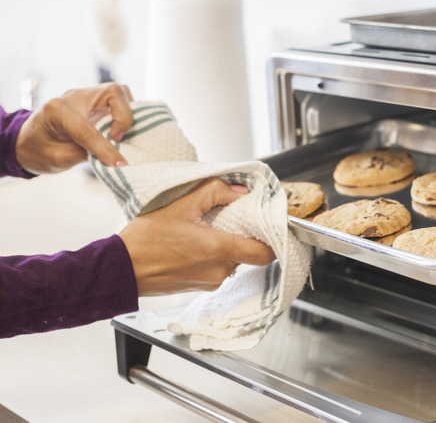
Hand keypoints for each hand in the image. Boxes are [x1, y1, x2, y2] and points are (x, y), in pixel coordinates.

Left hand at [15, 82, 132, 174]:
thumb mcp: (59, 159)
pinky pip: (119, 100)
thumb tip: (116, 158)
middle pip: (112, 92)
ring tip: (120, 134)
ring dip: (127, 112)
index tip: (120, 164)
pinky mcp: (96, 101)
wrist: (28, 140)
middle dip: (124, 117)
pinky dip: (126, 113)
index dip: (105, 148)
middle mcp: (74, 97)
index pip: (88, 128)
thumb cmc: (39, 150)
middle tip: (118, 139)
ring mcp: (86, 96)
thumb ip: (87, 155)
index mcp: (57, 111)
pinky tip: (120, 129)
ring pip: (119, 92)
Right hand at [118, 178, 275, 295]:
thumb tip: (241, 191)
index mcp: (219, 249)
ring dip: (226, 245)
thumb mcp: (180, 204)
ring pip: (233, 261)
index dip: (272, 238)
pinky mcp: (201, 287)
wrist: (120, 270)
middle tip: (229, 219)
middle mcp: (219, 270)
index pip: (265, 252)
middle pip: (249, 253)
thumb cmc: (145, 240)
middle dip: (243, 236)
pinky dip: (214, 256)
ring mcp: (211, 282)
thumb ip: (215, 192)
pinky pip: (218, 269)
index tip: (268, 224)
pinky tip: (195, 244)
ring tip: (205, 230)